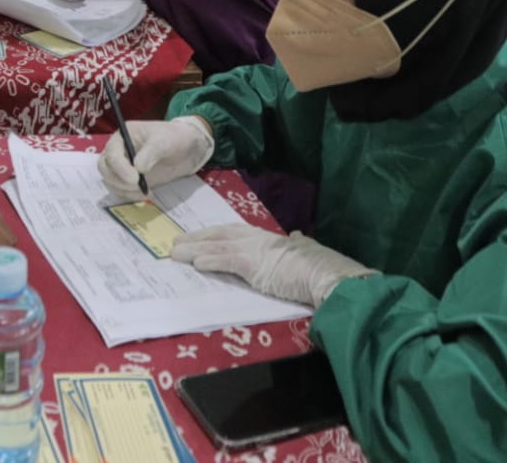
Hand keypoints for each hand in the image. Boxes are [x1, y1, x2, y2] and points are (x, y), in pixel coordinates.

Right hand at [97, 116, 214, 200]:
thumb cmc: (173, 138)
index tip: (135, 178)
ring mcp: (123, 167)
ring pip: (111, 182)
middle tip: (137, 186)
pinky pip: (121, 191)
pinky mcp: (130, 180)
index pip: (111, 154)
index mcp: (122, 137)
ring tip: (145, 190)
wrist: (186, 149)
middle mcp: (118, 152)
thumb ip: (150, 152)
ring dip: (124, 190)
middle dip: (118, 180)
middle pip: (105, 169)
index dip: (120, 168)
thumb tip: (138, 168)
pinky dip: (131, 196)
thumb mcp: (163, 141)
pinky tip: (148, 193)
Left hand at [169, 224, 374, 307]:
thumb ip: (301, 245)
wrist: (331, 275)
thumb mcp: (309, 251)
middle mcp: (259, 239)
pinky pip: (226, 260)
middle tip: (178, 243)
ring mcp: (256, 250)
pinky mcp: (255, 264)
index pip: (235, 232)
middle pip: (220, 235)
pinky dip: (210, 260)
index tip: (200, 236)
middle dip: (198, 238)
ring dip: (194, 250)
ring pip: (217, 246)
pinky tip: (196, 263)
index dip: (215, 234)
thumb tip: (301, 237)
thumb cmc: (322, 267)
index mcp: (270, 238)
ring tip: (176, 254)